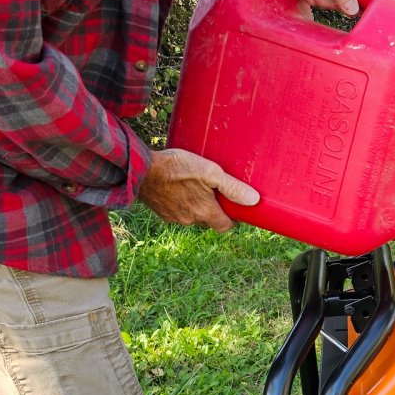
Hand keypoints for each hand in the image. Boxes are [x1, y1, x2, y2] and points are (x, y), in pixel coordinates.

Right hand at [137, 149, 259, 232]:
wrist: (140, 169)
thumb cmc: (177, 168)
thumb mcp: (210, 172)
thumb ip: (232, 187)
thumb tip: (254, 200)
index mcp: (205, 212)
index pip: (225, 226)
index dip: (232, 219)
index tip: (233, 209)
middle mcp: (190, 220)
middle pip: (209, 221)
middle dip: (214, 210)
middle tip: (214, 193)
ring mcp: (174, 218)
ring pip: (192, 216)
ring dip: (196, 206)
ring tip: (195, 187)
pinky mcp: (161, 213)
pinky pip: (177, 212)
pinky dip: (181, 204)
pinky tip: (179, 188)